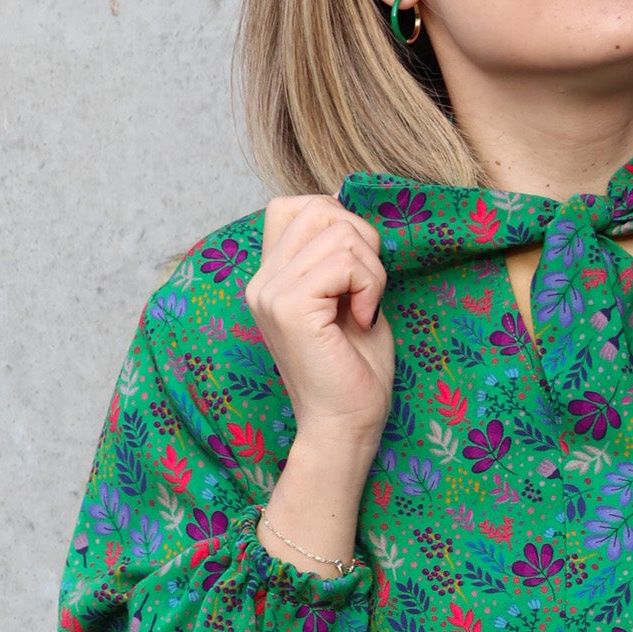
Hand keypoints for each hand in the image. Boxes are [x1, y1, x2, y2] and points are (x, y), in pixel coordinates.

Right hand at [244, 195, 394, 457]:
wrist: (346, 426)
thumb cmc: (355, 369)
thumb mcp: (349, 297)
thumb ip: (340, 255)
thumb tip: (353, 213)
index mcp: (270, 277)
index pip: (296, 206)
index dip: (339, 222)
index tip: (355, 272)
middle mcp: (261, 281)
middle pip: (319, 208)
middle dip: (362, 240)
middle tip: (366, 289)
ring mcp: (270, 292)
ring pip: (339, 232)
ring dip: (371, 269)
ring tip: (364, 309)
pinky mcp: (289, 307)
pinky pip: (345, 261)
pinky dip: (370, 286)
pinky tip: (363, 320)